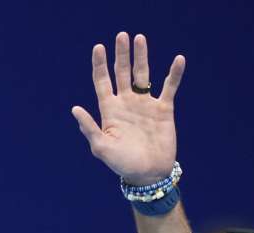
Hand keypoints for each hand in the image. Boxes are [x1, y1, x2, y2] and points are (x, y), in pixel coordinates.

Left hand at [72, 32, 184, 185]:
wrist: (149, 174)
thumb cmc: (122, 164)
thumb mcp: (102, 148)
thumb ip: (89, 128)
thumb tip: (75, 109)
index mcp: (110, 110)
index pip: (102, 81)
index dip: (100, 64)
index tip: (99, 47)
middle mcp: (127, 103)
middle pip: (122, 72)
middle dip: (121, 54)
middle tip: (122, 36)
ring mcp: (145, 105)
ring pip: (142, 75)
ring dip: (141, 57)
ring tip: (140, 38)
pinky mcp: (163, 110)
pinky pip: (169, 87)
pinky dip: (174, 74)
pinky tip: (178, 59)